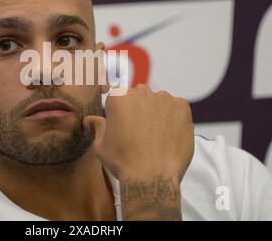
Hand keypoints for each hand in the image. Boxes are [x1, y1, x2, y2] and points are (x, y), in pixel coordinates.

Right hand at [83, 85, 193, 219]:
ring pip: (159, 102)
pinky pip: (177, 108)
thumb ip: (97, 127)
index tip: (125, 129)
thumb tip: (89, 119)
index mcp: (118, 98)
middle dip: (139, 111)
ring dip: (157, 114)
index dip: (121, 114)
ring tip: (156, 138)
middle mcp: (141, 93)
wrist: (152, 178)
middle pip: (139, 97)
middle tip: (140, 134)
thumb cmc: (123, 163)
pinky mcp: (182, 107)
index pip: (119, 98)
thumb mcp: (101, 146)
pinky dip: (174, 119)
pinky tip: (168, 136)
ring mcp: (163, 98)